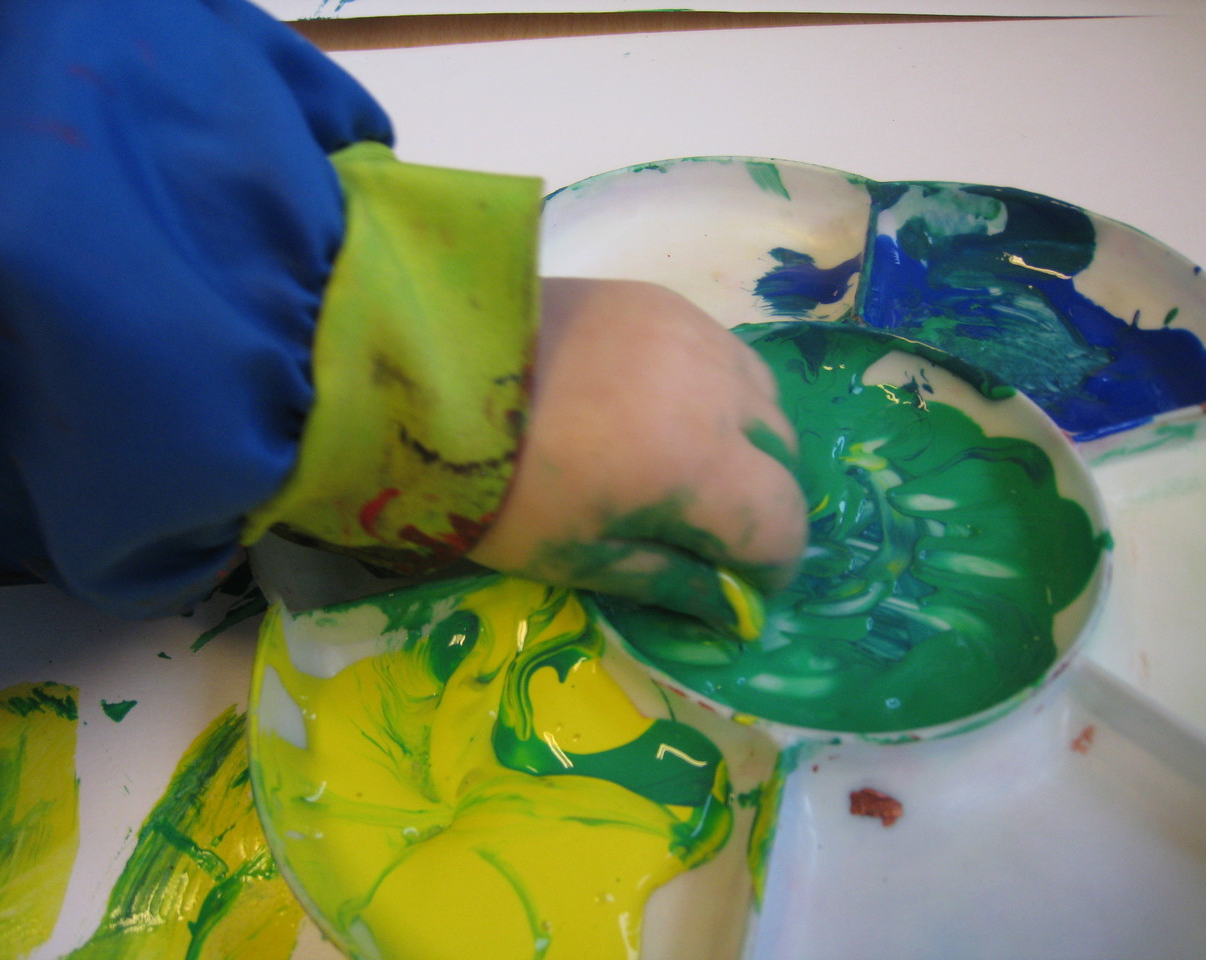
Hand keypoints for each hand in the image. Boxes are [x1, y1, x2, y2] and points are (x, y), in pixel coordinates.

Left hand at [467, 278, 807, 637]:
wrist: (421, 374)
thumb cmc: (495, 487)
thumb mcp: (579, 557)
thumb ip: (671, 583)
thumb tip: (737, 613)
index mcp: (700, 465)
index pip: (783, 524)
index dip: (769, 569)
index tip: (735, 587)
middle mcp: (718, 390)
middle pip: (784, 458)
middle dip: (759, 504)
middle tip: (702, 529)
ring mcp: (693, 333)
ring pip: (763, 399)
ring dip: (746, 442)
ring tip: (685, 464)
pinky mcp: (661, 298)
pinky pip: (723, 353)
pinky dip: (717, 392)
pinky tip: (661, 408)